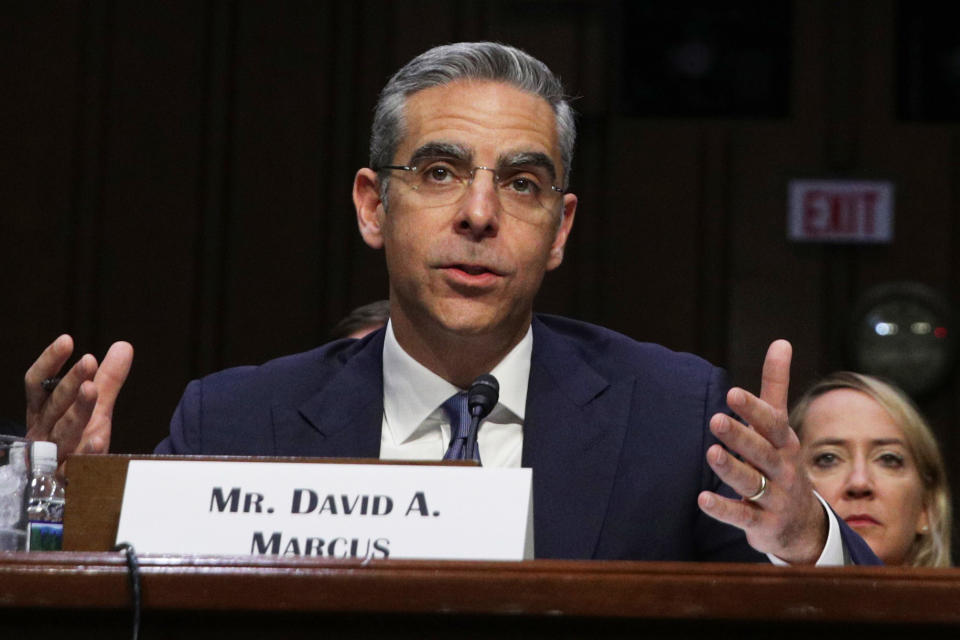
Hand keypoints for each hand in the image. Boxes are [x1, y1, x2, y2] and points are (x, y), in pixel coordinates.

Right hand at [24, 335, 133, 470]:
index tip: (67, 340)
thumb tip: (123, 346)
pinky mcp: (68, 481)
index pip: (38, 385)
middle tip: (88, 360)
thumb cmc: (75, 442)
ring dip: (77, 411)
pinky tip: (99, 440)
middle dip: (70, 383)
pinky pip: (75, 468)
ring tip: (92, 389)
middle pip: (54, 406)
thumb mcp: (93, 409)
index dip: (49, 362)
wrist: (63, 490)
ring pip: (63, 433)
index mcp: (44, 414)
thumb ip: (107, 380)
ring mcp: (53, 458)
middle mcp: (43, 434)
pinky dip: (86, 453)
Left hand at [697, 340, 826, 563]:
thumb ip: (776, 386)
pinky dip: (723, 509)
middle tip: (716, 419)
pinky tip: (702, 499)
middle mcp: (783, 469)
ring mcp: (774, 498)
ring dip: (731, 468)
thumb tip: (780, 341)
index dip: (754, 410)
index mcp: (785, 443)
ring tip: (711, 453)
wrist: (804, 525)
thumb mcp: (781, 427)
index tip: (732, 393)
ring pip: (752, 482)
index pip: (772, 424)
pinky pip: (742, 516)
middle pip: (762, 452)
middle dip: (741, 436)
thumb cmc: (783, 463)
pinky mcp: (762, 524)